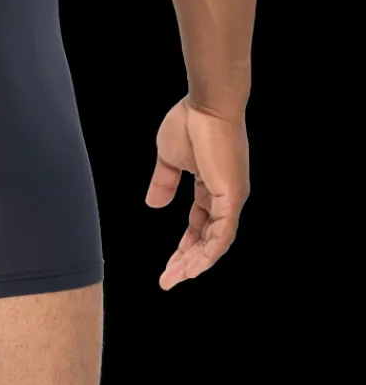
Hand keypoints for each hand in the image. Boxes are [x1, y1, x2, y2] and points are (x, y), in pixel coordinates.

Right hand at [145, 96, 248, 289]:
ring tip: (175, 278)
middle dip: (188, 261)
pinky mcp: (232, 197)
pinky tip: (194, 268)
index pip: (199, 224)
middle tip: (169, 280)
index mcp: (211, 186)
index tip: (169, 263)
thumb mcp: (169, 157)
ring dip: (195, 263)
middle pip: (207, 239)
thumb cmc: (190, 122)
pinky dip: (209, 253)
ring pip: (215, 242)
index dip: (184, 245)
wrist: (207, 104)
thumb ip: (163, 182)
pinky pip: (222, 234)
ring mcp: (231, 198)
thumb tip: (153, 204)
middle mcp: (226, 197)